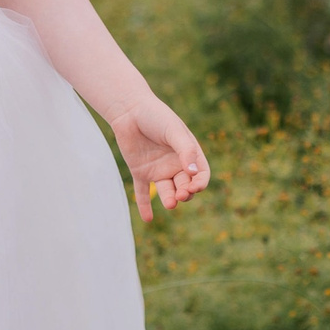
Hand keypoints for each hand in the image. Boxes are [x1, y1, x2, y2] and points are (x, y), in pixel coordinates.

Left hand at [110, 100, 210, 221]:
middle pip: (185, 185)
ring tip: (171, 203)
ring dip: (170, 199)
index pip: (201, 174)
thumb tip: (194, 174)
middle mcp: (175, 164)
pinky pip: (143, 192)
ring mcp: (158, 169)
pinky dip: (144, 206)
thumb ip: (185, 151)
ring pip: (167, 191)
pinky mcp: (140, 172)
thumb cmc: (156, 116)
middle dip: (186, 193)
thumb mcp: (174, 131)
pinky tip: (147, 219)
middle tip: (181, 195)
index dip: (200, 183)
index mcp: (188, 154)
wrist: (129, 110)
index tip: (195, 187)